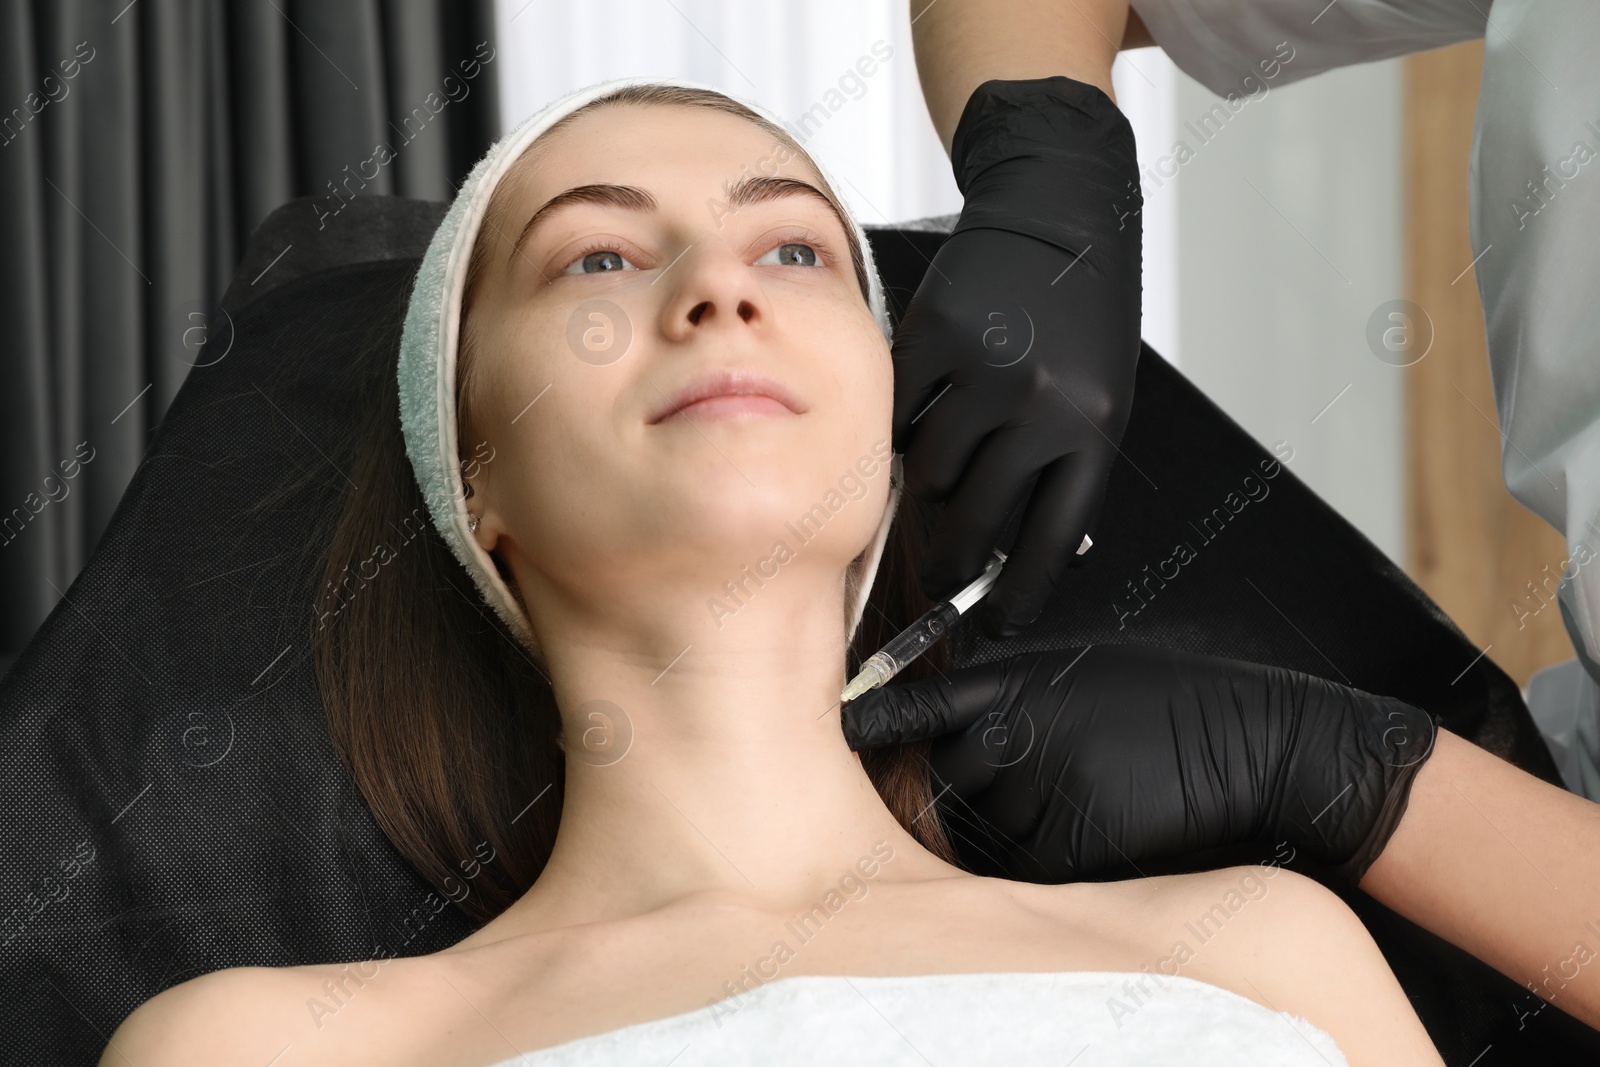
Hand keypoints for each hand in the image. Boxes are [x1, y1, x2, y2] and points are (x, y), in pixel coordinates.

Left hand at [842, 644, 1437, 886]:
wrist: (1257, 742)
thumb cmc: (1173, 705)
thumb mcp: (1078, 673)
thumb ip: (1008, 694)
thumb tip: (947, 723)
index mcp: (1013, 683)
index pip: (919, 709)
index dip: (878, 721)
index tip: (849, 729)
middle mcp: (1016, 729)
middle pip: (947, 782)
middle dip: (972, 791)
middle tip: (1034, 780)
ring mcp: (1041, 784)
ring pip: (985, 828)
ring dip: (1014, 826)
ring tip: (1085, 794)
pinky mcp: (1072, 838)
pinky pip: (1029, 866)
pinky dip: (1051, 858)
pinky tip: (1101, 825)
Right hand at [891, 76, 1142, 638]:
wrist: (1058, 216)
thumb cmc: (1081, 317)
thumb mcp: (1099, 397)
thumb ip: (1061, 468)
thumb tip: (1010, 555)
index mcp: (1094, 426)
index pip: (1053, 538)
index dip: (1022, 594)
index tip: (1000, 625)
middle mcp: (1041, 403)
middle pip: (978, 519)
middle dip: (958, 562)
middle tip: (947, 578)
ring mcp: (984, 369)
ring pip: (932, 472)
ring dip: (935, 478)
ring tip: (953, 450)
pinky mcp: (932, 339)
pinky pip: (900, 417)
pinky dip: (907, 423)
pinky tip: (931, 401)